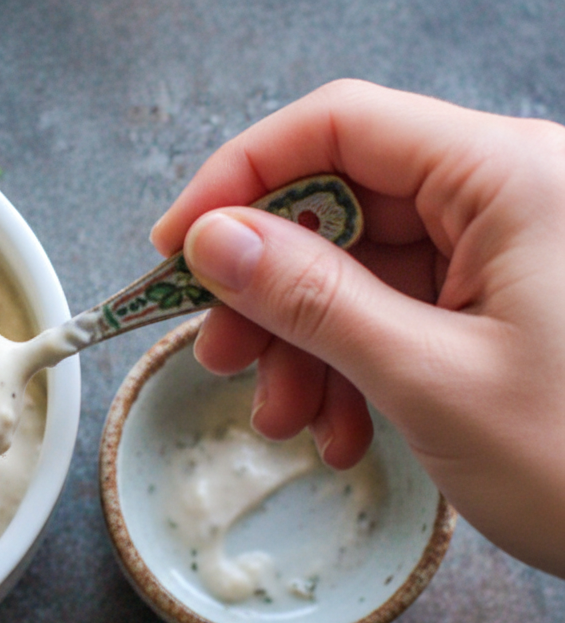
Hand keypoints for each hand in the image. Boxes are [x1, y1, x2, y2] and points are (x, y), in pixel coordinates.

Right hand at [151, 79, 564, 575]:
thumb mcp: (428, 379)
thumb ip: (312, 299)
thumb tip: (214, 240)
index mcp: (510, 179)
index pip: (339, 127)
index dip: (241, 179)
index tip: (178, 247)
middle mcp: (508, 197)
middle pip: (342, 203)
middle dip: (269, 287)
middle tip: (219, 353)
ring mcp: (506, 253)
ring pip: (360, 269)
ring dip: (304, 344)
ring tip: (285, 417)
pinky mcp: (503, 305)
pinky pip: (397, 313)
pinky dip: (352, 369)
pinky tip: (343, 431)